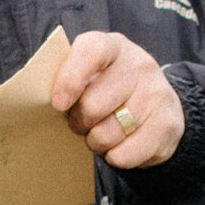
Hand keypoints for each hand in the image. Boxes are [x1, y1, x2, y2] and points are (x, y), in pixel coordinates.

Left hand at [50, 32, 183, 167]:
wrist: (159, 106)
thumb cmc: (109, 89)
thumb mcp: (91, 74)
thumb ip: (67, 79)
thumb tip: (36, 100)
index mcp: (113, 46)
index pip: (92, 51)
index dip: (71, 78)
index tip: (58, 104)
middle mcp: (139, 65)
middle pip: (94, 104)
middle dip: (78, 122)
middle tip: (79, 124)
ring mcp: (157, 94)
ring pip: (108, 133)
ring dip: (96, 142)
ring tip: (99, 134)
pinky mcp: (168, 124)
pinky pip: (126, 155)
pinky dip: (115, 157)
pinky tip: (119, 145)